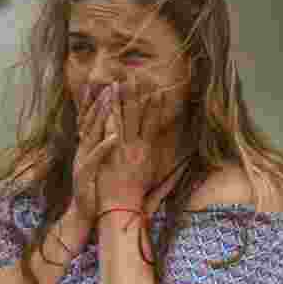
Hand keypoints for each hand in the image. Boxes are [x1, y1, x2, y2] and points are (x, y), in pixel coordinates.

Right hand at [70, 84, 118, 223]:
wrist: (82, 213)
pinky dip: (105, 146)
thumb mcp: (94, 164)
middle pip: (90, 121)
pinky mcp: (86, 173)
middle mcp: (82, 150)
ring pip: (92, 133)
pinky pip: (97, 157)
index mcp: (85, 147)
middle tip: (110, 84)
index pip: (88, 119)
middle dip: (100, 101)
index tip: (101, 84)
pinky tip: (115, 136)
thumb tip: (105, 133)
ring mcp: (82, 160)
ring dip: (101, 115)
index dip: (93, 101)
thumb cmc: (93, 190)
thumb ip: (98, 147)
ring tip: (111, 99)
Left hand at [96, 77, 165, 210]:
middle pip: (139, 115)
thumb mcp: (150, 177)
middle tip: (139, 76)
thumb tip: (173, 160)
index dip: (156, 106)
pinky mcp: (112, 152)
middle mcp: (137, 146)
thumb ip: (159, 164)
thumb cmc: (135, 195)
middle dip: (139, 94)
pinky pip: (111, 128)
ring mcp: (124, 147)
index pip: (153, 123)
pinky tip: (109, 100)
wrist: (122, 207)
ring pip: (125, 118)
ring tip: (123, 80)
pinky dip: (111, 113)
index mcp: (147, 151)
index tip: (158, 90)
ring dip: (124, 98)